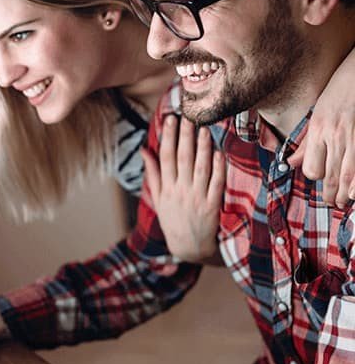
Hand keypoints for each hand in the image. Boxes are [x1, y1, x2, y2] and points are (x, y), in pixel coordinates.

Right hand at [141, 114, 224, 262]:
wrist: (188, 247)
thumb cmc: (173, 220)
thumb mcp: (158, 198)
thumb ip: (153, 173)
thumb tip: (144, 150)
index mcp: (166, 188)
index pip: (166, 157)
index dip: (168, 137)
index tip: (170, 119)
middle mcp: (180, 191)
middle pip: (183, 159)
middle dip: (185, 136)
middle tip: (189, 116)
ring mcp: (197, 198)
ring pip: (200, 169)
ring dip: (202, 148)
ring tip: (204, 129)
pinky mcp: (212, 206)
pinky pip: (216, 184)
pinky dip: (218, 169)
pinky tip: (218, 154)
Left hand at [287, 44, 354, 206]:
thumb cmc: (341, 91)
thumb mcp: (317, 113)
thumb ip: (306, 142)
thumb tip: (289, 163)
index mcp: (318, 130)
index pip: (311, 167)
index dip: (316, 177)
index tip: (322, 180)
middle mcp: (334, 135)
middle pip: (330, 176)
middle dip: (332, 195)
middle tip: (335, 203)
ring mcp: (352, 136)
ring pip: (347, 175)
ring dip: (346, 193)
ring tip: (346, 201)